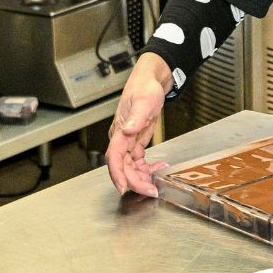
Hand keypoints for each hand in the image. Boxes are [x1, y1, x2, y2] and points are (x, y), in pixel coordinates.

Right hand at [105, 53, 172, 196]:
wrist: (150, 80)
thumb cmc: (144, 87)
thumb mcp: (144, 101)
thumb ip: (136, 118)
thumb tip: (127, 131)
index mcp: (119, 131)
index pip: (114, 158)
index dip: (117, 175)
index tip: (124, 188)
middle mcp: (121, 139)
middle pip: (123, 167)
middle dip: (135, 182)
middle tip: (151, 191)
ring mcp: (128, 142)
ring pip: (130, 167)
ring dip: (141, 178)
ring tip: (156, 184)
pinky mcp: (136, 142)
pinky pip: (138, 162)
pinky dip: (148, 168)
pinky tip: (159, 167)